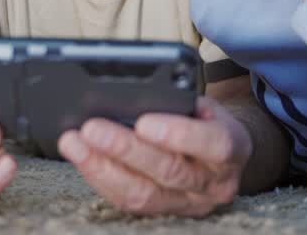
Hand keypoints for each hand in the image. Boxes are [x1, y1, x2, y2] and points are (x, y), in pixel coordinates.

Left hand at [57, 96, 250, 216]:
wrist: (220, 154)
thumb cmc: (206, 120)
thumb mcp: (205, 104)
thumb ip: (180, 102)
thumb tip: (134, 93)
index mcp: (232, 148)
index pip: (213, 144)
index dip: (179, 134)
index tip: (144, 121)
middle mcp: (214, 183)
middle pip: (169, 170)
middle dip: (126, 148)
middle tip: (92, 128)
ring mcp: (188, 203)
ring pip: (143, 193)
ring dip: (102, 166)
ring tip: (73, 143)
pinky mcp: (163, 212)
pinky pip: (128, 202)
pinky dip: (100, 178)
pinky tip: (81, 158)